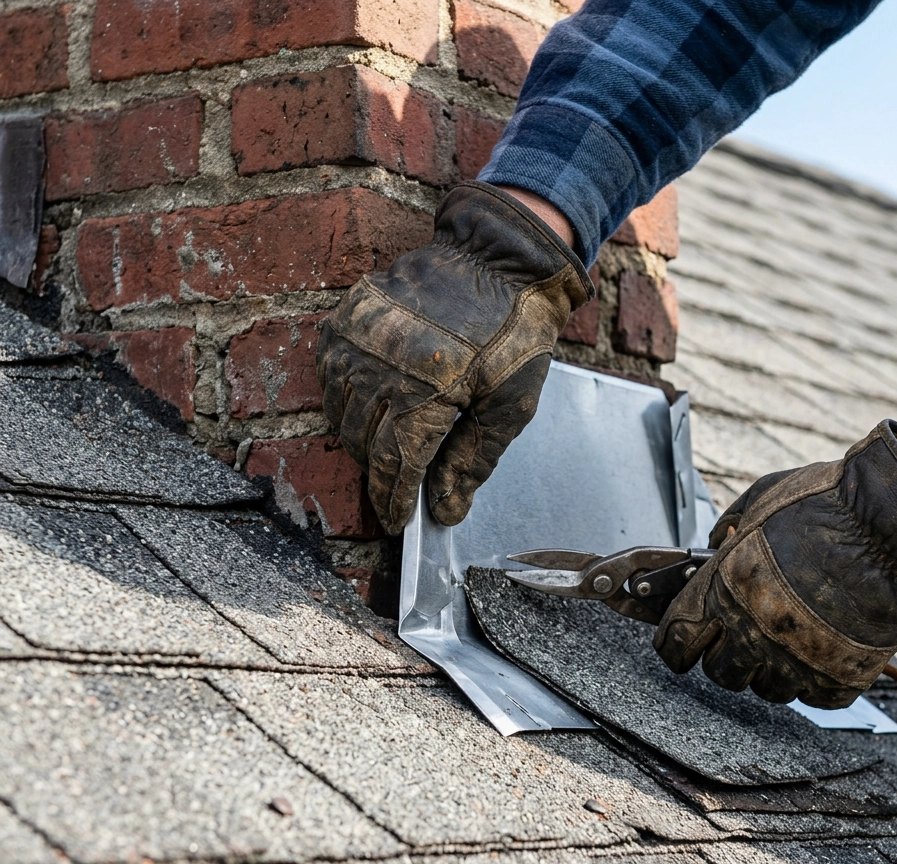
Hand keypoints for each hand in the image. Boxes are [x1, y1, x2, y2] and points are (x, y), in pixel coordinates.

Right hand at [316, 182, 592, 534]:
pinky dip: (347, 402)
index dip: (394, 499)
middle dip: (380, 474)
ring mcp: (358, 338)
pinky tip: (372, 407)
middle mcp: (382, 364)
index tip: (398, 522)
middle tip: (399, 486)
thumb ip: (473, 462)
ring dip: (362, 442)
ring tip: (388, 449)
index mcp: (429, 388)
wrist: (498, 257)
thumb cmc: (514, 333)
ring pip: (342, 415)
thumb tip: (445, 511)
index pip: (395, 464)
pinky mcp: (346, 318)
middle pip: (364, 445)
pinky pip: (331, 378)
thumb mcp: (510, 406)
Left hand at [655, 421, 896, 708]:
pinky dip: (816, 679)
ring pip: (765, 690)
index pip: (675, 643)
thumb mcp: (760, 499)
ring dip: (771, 669)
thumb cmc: (828, 502)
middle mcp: (752, 630)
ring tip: (792, 637)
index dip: (677, 644)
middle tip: (745, 636)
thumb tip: (712, 544)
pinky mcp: (838, 677)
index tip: (684, 643)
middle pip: (719, 672)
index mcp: (722, 589)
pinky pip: (813, 698)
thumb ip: (727, 528)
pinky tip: (824, 649)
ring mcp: (795, 659)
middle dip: (725, 656)